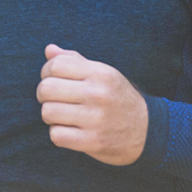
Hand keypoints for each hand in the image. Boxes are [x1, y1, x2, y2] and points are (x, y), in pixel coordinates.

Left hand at [37, 44, 148, 165]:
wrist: (147, 132)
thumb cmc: (117, 99)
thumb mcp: (103, 75)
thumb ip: (75, 61)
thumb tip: (49, 50)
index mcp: (100, 73)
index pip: (55, 65)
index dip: (46, 72)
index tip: (53, 80)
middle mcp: (98, 94)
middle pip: (46, 89)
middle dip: (44, 95)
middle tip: (54, 100)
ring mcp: (96, 119)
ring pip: (48, 112)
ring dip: (50, 116)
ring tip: (62, 116)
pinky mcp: (92, 141)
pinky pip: (56, 135)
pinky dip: (58, 134)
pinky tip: (70, 130)